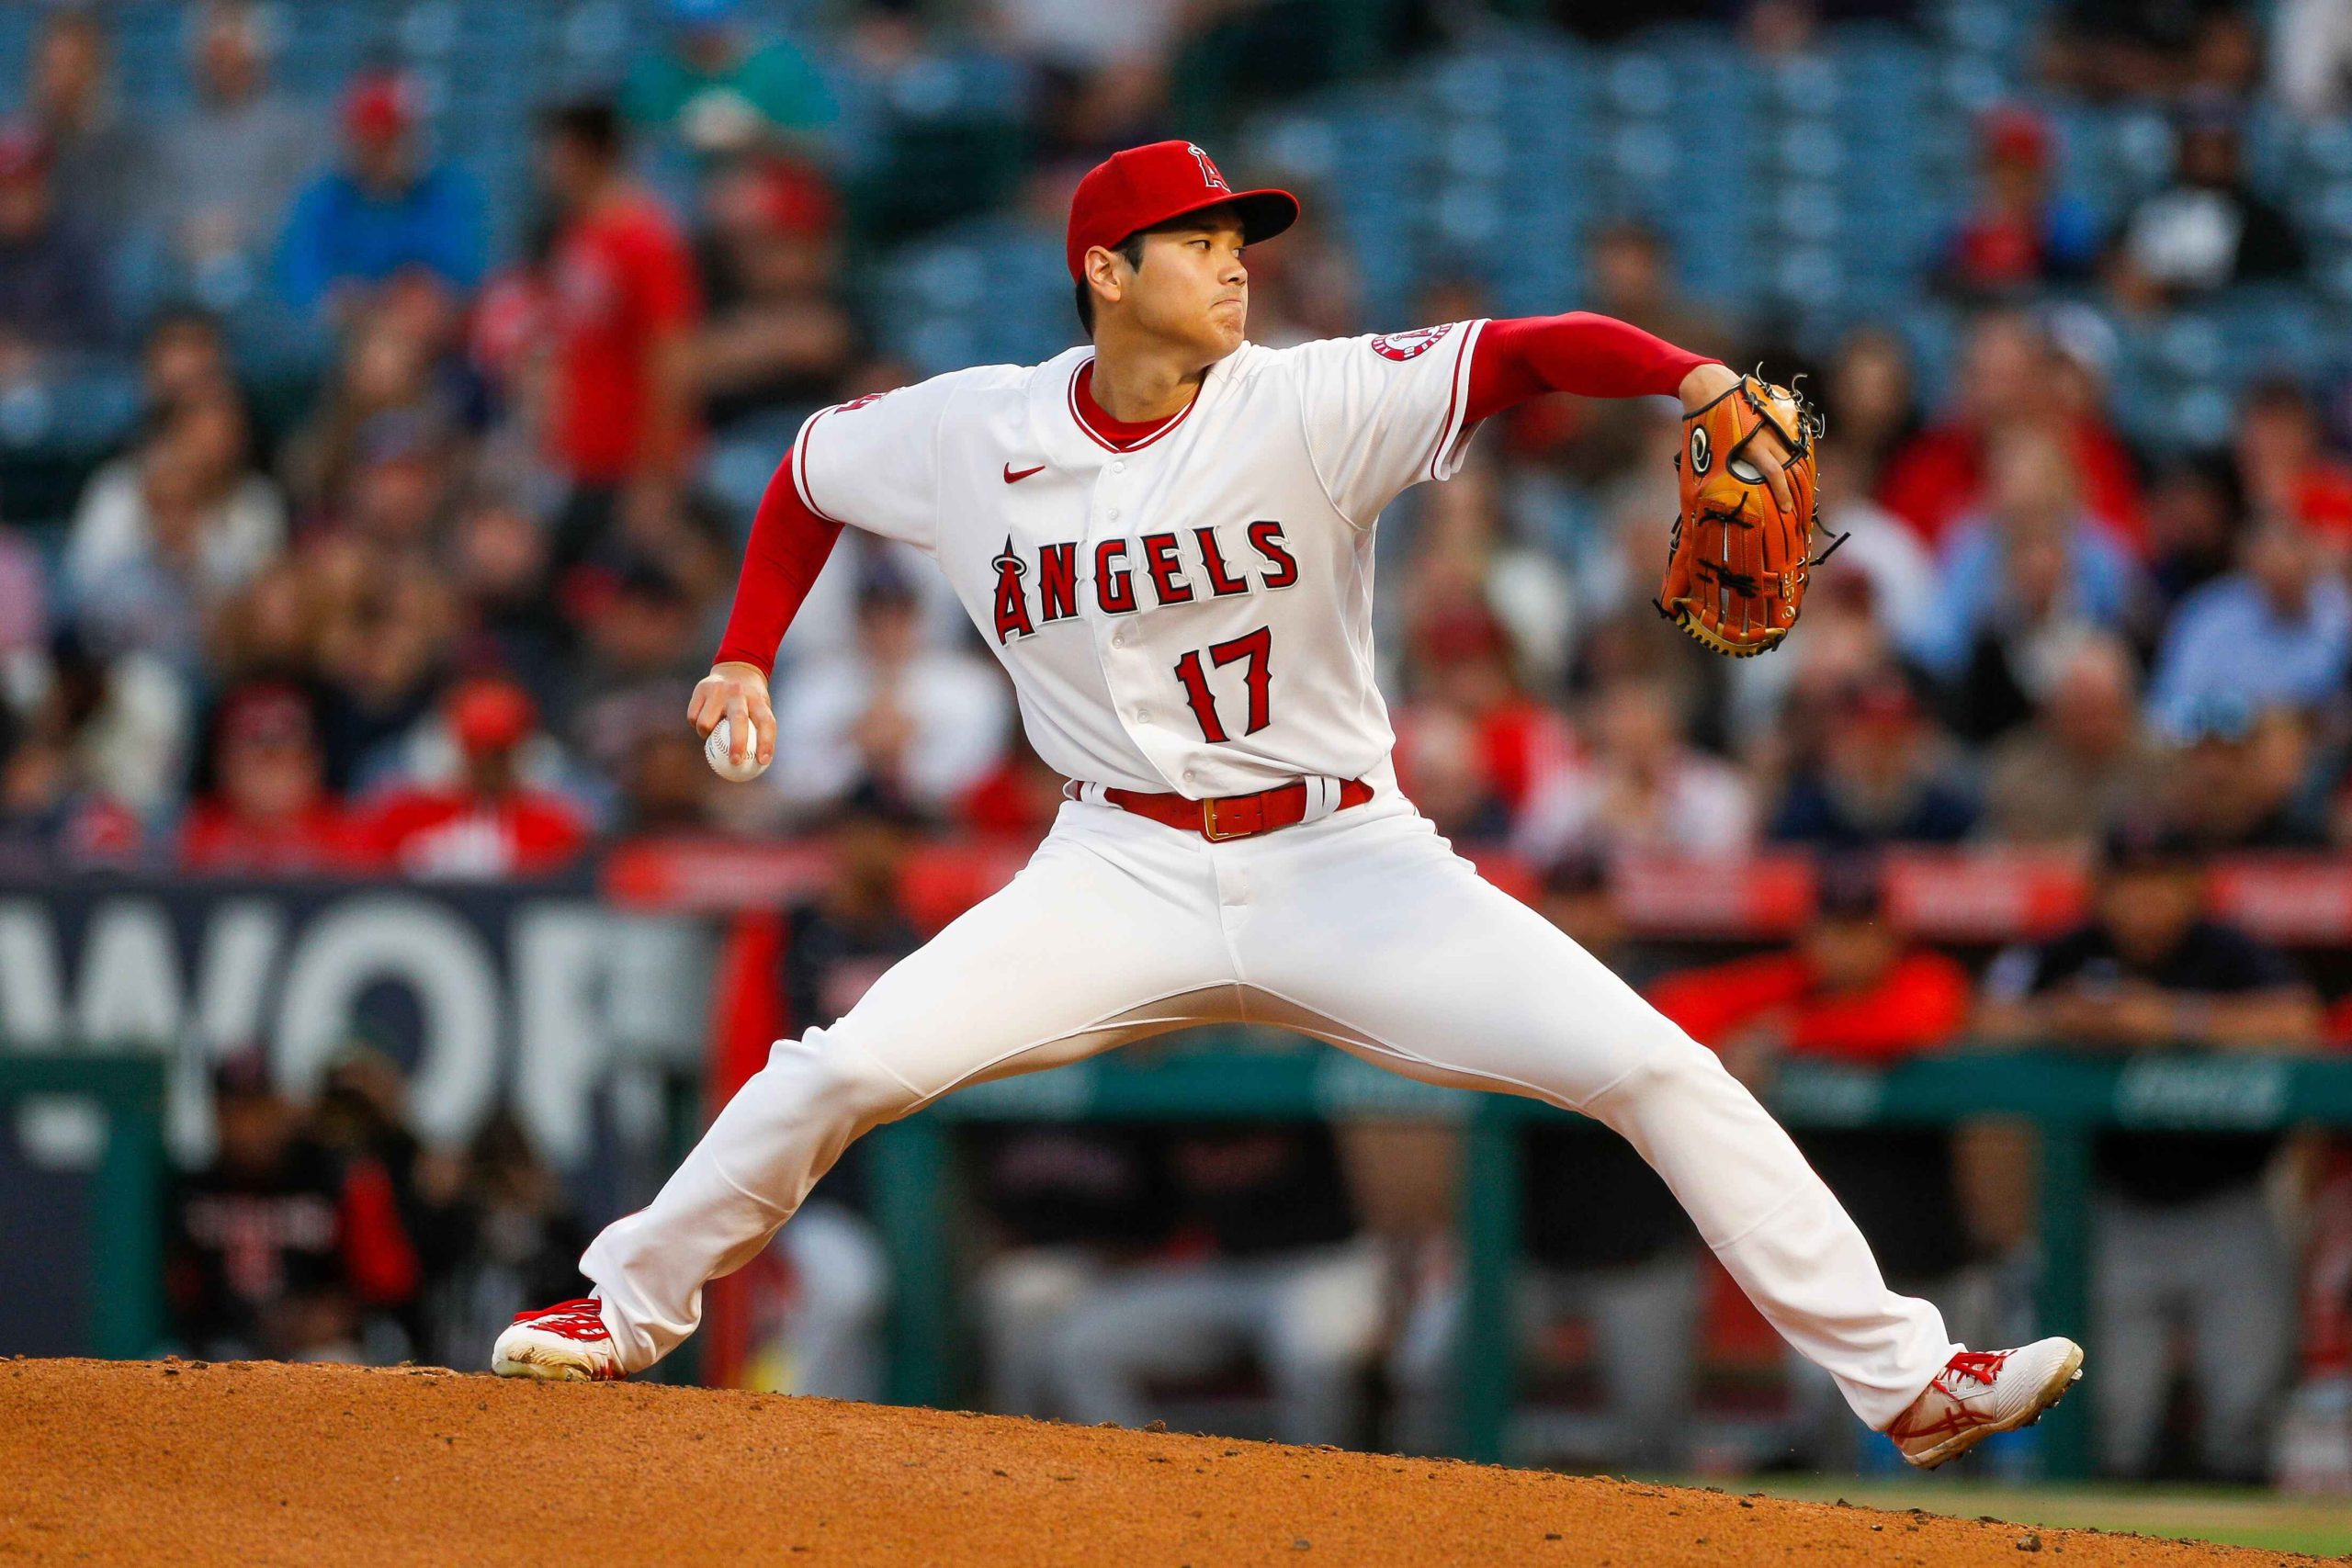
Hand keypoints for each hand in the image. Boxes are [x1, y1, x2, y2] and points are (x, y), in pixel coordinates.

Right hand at [688, 661, 774, 769]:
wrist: (734, 669)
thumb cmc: (750, 700)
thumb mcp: (760, 709)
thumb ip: (758, 733)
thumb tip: (754, 769)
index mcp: (757, 699)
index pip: (766, 722)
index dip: (766, 743)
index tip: (763, 762)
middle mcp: (738, 692)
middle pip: (738, 720)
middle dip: (737, 743)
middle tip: (736, 762)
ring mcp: (718, 689)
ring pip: (706, 723)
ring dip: (706, 735)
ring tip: (712, 734)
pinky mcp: (701, 689)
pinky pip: (693, 717)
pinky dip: (696, 725)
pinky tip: (702, 721)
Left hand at [1679, 361, 1796, 513]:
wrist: (1710, 387)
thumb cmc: (1704, 422)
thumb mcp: (1708, 451)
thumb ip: (1719, 472)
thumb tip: (1716, 495)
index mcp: (1750, 445)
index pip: (1775, 473)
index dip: (1782, 493)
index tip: (1787, 509)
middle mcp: (1766, 434)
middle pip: (1789, 464)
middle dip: (1794, 484)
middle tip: (1794, 501)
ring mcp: (1773, 422)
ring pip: (1790, 450)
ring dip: (1793, 468)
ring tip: (1795, 484)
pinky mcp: (1775, 414)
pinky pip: (1788, 437)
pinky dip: (1790, 451)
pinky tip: (1791, 462)